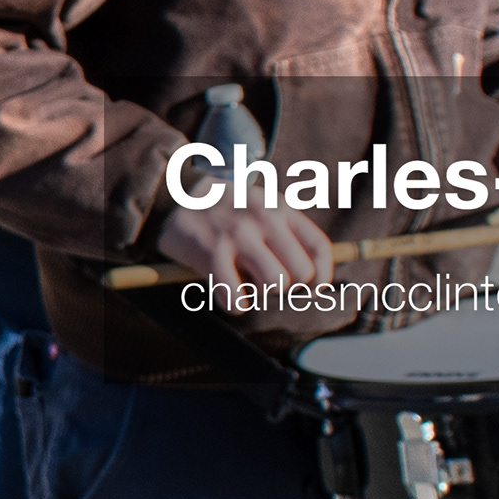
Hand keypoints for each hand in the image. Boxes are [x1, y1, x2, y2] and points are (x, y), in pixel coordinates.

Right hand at [154, 195, 333, 286]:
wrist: (178, 194)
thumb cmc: (228, 212)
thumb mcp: (263, 208)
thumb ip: (289, 236)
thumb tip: (314, 286)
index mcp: (281, 208)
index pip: (319, 249)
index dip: (321, 278)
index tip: (310, 291)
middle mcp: (264, 219)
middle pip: (301, 273)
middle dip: (288, 288)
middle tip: (267, 283)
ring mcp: (238, 234)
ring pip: (275, 284)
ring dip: (262, 294)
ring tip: (246, 285)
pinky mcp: (211, 251)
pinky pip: (236, 297)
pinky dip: (234, 304)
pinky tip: (227, 294)